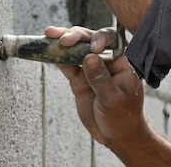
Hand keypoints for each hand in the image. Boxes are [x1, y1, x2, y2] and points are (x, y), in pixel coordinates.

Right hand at [45, 27, 148, 146]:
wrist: (115, 135)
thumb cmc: (123, 117)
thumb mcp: (113, 99)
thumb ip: (101, 78)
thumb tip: (89, 57)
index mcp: (122, 61)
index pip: (113, 40)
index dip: (101, 38)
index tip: (92, 47)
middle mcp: (106, 60)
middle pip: (90, 39)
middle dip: (76, 36)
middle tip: (63, 39)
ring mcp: (91, 68)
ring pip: (76, 48)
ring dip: (63, 40)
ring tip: (49, 34)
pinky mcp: (79, 77)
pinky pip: (66, 63)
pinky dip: (57, 56)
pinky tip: (47, 50)